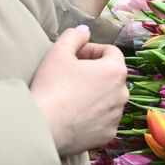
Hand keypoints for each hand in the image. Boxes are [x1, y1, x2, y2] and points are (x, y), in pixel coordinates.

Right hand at [30, 25, 128, 156]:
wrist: (42, 129)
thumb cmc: (51, 88)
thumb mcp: (58, 52)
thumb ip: (75, 35)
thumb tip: (85, 31)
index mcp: (116, 71)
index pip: (111, 52)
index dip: (92, 50)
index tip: (74, 56)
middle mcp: (123, 94)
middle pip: (111, 75)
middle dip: (94, 72)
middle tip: (70, 75)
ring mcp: (116, 116)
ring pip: (108, 98)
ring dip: (95, 93)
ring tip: (71, 96)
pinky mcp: (108, 134)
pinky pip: (104, 119)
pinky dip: (93, 115)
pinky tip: (74, 115)